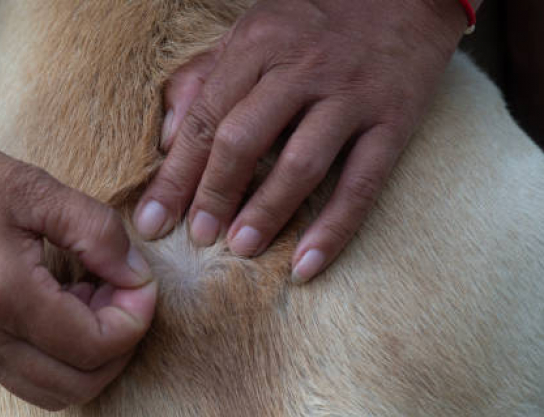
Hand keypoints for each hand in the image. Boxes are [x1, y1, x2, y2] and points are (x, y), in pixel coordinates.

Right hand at [0, 108, 156, 409]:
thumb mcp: (35, 188)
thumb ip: (97, 232)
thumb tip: (136, 273)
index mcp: (3, 295)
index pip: (95, 345)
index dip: (136, 318)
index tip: (141, 280)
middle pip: (81, 385)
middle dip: (121, 346)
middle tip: (125, 295)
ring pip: (55, 392)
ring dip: (92, 357)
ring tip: (97, 300)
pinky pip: (29, 377)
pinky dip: (63, 356)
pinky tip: (67, 306)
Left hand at [134, 0, 467, 281]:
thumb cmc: (317, 19)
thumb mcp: (254, 30)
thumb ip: (205, 78)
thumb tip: (165, 137)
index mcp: (258, 44)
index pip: (204, 118)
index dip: (175, 175)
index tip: (151, 221)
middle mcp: (301, 69)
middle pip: (243, 141)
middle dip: (213, 194)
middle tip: (196, 238)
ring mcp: (350, 97)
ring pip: (299, 165)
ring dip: (266, 212)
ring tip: (241, 249)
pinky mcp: (392, 122)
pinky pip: (360, 185)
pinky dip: (333, 229)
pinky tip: (307, 264)